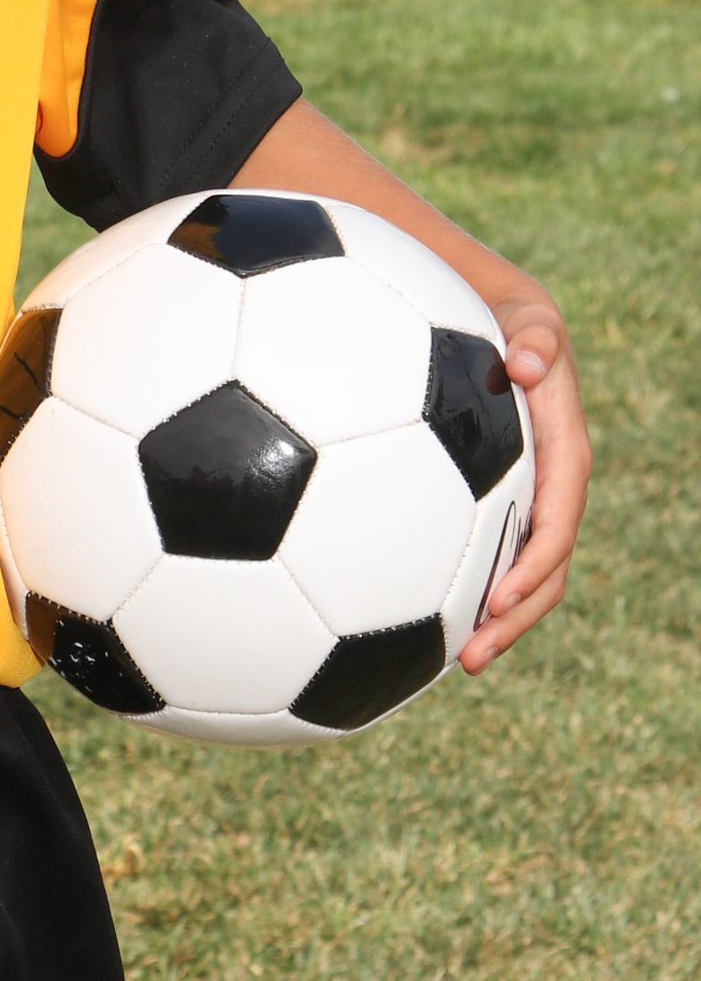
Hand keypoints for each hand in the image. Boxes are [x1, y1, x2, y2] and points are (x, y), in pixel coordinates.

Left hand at [459, 289, 590, 673]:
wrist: (496, 320)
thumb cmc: (510, 320)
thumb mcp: (530, 321)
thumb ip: (535, 337)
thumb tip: (527, 363)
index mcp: (562, 456)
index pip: (558, 521)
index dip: (535, 565)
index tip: (500, 600)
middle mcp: (547, 487)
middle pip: (543, 568)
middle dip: (516, 618)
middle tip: (472, 656)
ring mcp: (520, 499)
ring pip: (517, 572)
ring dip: (494, 620)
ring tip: (454, 661)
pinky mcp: (490, 502)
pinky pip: (485, 553)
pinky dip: (464, 589)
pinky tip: (418, 620)